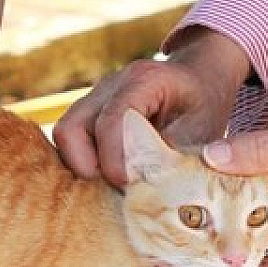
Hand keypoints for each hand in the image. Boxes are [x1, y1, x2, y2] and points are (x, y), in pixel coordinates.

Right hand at [54, 28, 250, 186]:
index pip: (112, 120)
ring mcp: (93, 97)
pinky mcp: (88, 112)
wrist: (198, 77)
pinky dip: (81, 162)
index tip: (126, 185)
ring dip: (81, 166)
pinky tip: (105, 178)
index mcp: (143, 81)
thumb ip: (175, 153)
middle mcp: (110, 85)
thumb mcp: (202, 127)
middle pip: (72, 128)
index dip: (114, 158)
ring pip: (64, 135)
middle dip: (86, 166)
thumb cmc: (202, 102)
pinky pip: (70, 140)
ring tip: (109, 187)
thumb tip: (150, 187)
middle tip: (114, 190)